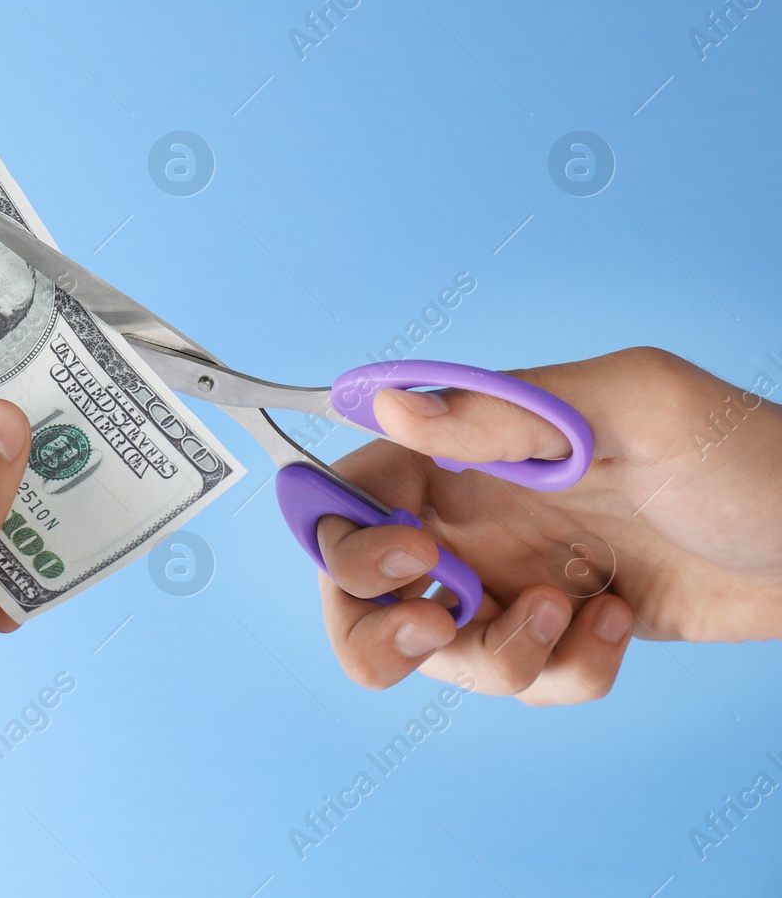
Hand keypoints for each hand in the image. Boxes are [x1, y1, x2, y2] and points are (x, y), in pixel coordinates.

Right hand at [316, 347, 781, 704]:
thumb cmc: (750, 456)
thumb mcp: (636, 408)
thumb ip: (506, 409)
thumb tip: (393, 407)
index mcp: (470, 449)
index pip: (353, 489)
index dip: (347, 535)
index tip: (414, 562)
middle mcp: (474, 516)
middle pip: (358, 590)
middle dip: (373, 628)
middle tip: (436, 625)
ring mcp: (514, 579)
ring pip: (438, 654)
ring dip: (495, 655)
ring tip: (571, 612)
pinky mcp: (561, 634)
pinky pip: (524, 680)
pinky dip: (568, 671)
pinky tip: (620, 619)